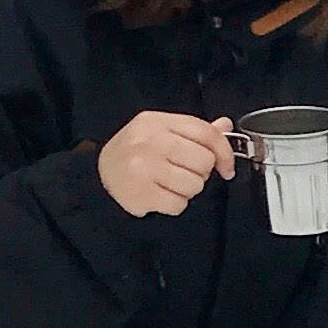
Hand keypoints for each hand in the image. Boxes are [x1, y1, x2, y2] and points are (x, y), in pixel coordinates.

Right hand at [99, 111, 233, 217]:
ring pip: (195, 185)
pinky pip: (179, 204)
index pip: (205, 132)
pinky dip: (174, 204)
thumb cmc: (135, 153)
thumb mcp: (161, 132)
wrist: (100, 175)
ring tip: (169, 184)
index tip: (226, 167)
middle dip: (201, 172)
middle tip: (183, 172)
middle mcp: (150, 141)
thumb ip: (193, 131)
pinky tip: (160, 195)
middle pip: (204, 161)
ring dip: (188, 190)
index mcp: (157, 122)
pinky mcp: (141, 193)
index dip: (224, 152)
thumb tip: (225, 126)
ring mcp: (144, 167)